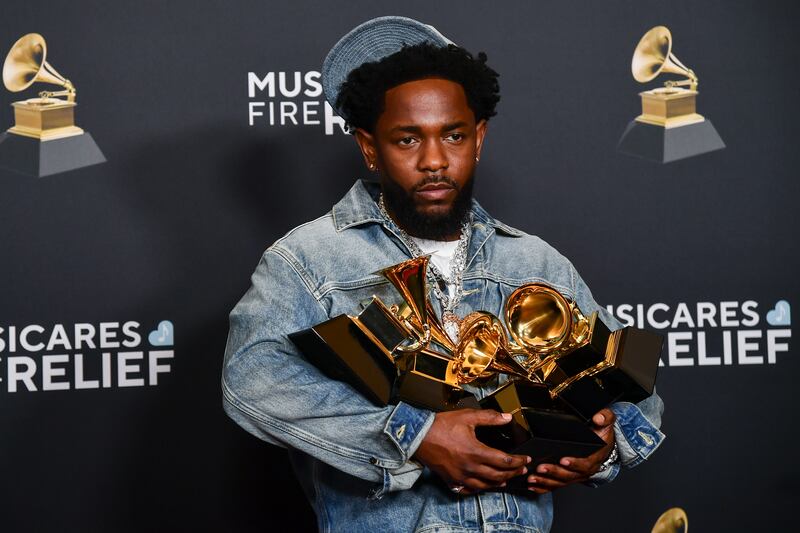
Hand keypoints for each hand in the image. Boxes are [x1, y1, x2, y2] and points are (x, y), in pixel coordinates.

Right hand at [414, 409, 530, 494]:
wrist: (418, 437)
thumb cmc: (441, 425)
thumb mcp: (467, 417)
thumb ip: (489, 418)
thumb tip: (507, 417)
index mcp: (476, 452)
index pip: (504, 461)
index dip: (518, 461)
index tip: (526, 459)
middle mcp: (470, 468)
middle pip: (498, 476)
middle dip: (513, 473)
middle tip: (521, 470)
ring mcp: (460, 477)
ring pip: (486, 486)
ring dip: (499, 483)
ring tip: (506, 479)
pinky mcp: (451, 481)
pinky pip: (469, 490)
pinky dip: (480, 489)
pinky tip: (483, 485)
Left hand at [527, 408, 615, 493]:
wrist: (604, 445)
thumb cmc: (602, 434)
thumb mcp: (607, 422)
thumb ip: (605, 417)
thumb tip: (598, 418)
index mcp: (595, 457)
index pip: (585, 463)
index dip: (574, 463)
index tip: (562, 459)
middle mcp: (585, 469)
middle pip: (569, 475)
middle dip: (554, 472)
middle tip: (541, 467)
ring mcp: (576, 475)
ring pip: (561, 482)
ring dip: (546, 481)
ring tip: (532, 477)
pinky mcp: (568, 478)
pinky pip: (556, 485)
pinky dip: (543, 487)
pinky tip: (532, 486)